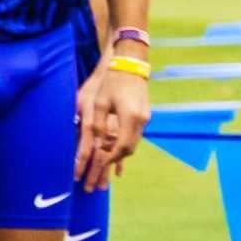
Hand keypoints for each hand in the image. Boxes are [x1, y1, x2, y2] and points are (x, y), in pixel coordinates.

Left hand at [74, 62, 148, 189]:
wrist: (131, 65)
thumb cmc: (112, 83)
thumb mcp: (100, 104)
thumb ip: (98, 126)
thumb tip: (95, 146)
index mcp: (130, 118)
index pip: (120, 147)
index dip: (108, 160)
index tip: (95, 169)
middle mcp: (141, 121)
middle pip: (129, 149)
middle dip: (113, 162)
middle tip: (100, 176)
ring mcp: (145, 118)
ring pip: (132, 143)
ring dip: (119, 154)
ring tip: (105, 166)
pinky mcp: (145, 115)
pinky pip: (134, 135)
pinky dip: (124, 144)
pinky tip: (115, 149)